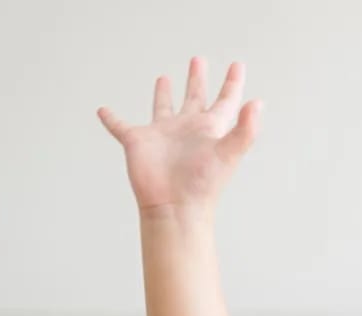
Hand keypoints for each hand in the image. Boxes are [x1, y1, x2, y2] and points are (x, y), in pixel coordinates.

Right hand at [98, 58, 260, 214]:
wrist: (175, 208)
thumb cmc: (203, 185)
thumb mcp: (228, 154)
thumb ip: (246, 130)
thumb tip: (258, 103)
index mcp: (209, 129)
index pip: (225, 101)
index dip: (233, 84)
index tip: (238, 65)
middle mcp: (187, 129)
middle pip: (195, 98)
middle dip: (197, 79)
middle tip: (198, 60)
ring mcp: (162, 135)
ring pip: (163, 107)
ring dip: (163, 94)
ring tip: (164, 78)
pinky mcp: (137, 142)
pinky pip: (120, 127)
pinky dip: (111, 119)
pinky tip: (103, 111)